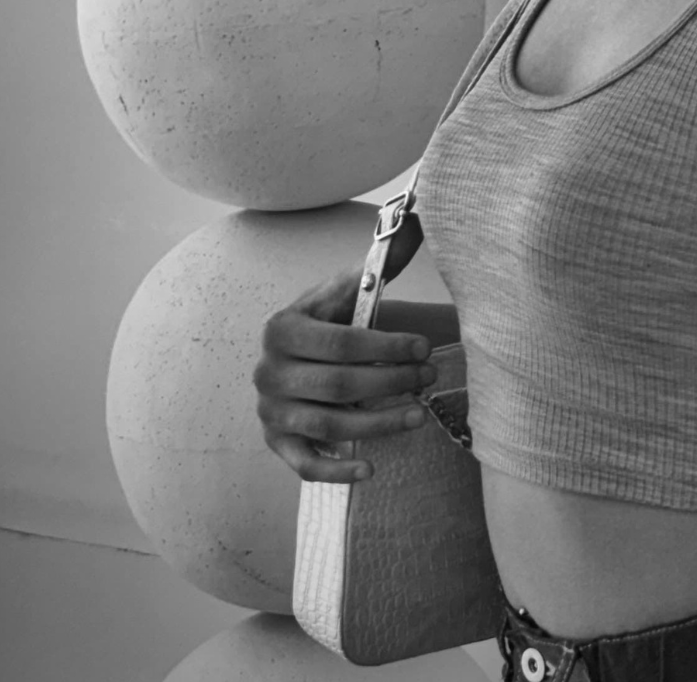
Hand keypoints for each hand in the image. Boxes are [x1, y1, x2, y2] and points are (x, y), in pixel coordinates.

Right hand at [254, 251, 439, 482]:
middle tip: (428, 376)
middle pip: (338, 385)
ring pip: (328, 426)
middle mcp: (268, 371)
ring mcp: (269, 410)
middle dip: (391, 382)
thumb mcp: (346, 289)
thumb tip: (413, 226)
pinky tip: (371, 469)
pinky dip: (336, 472)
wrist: (295, 350)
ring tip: (418, 415)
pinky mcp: (276, 442)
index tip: (425, 347)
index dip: (387, 346)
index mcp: (282, 328)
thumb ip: (377, 264)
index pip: (341, 342)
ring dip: (378, 425)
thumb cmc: (330, 319)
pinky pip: (304, 465)